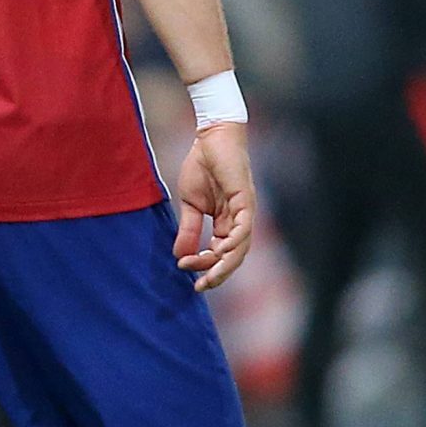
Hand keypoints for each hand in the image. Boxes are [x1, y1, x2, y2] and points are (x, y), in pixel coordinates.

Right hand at [174, 122, 254, 291]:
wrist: (210, 139)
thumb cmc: (202, 166)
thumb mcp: (190, 204)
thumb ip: (189, 229)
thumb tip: (179, 256)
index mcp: (226, 224)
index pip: (219, 253)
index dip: (204, 265)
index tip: (183, 268)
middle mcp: (239, 222)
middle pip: (233, 257)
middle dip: (217, 274)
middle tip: (200, 287)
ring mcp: (244, 213)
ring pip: (240, 248)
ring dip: (225, 264)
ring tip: (208, 275)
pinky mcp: (245, 202)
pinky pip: (244, 229)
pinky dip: (233, 243)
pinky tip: (219, 251)